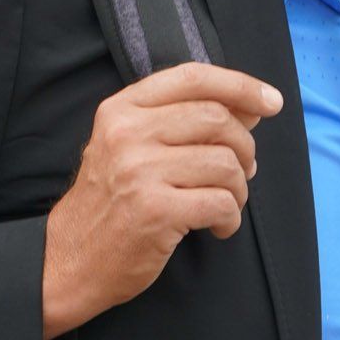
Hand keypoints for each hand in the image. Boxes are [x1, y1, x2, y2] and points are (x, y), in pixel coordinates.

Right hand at [42, 63, 283, 339]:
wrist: (68, 262)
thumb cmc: (110, 203)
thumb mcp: (131, 148)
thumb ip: (183, 121)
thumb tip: (251, 108)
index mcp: (121, 109)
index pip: (193, 78)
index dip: (240, 85)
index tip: (271, 102)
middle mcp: (127, 133)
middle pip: (216, 118)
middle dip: (244, 146)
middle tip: (244, 170)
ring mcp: (140, 171)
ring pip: (225, 162)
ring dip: (240, 187)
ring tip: (227, 203)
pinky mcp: (155, 211)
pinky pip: (221, 203)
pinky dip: (231, 218)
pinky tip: (218, 227)